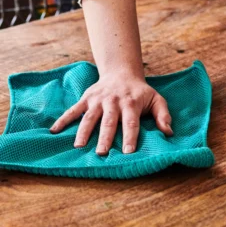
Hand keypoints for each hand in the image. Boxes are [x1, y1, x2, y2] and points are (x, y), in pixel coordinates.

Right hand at [49, 74, 172, 154]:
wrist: (121, 73)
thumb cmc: (140, 91)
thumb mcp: (156, 99)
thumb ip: (163, 115)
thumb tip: (169, 132)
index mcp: (131, 103)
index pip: (131, 122)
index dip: (130, 137)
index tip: (128, 152)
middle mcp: (113, 102)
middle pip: (109, 122)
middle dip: (105, 138)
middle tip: (101, 153)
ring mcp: (98, 100)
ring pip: (90, 117)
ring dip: (84, 132)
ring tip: (79, 146)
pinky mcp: (87, 98)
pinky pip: (74, 110)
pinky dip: (64, 119)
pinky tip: (54, 131)